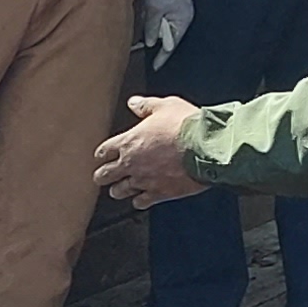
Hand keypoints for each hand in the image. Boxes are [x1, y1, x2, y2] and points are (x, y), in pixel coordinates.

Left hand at [94, 95, 210, 206]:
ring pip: (119, 192)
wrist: (205, 147)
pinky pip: (141, 203)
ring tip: (118, 190)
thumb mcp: (165, 106)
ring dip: (118, 190)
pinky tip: (141, 199)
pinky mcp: (159, 193)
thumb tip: (133, 103)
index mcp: (128, 142)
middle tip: (103, 176)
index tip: (102, 156)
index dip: (102, 154)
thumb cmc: (186, 125)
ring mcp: (143, 180)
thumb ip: (146, 106)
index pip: (103, 151)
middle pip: (104, 175)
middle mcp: (131, 164)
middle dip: (102, 176)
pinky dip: (139, 201)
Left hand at [138, 0, 196, 68]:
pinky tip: (148, 14)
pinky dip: (155, 17)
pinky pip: (163, 15)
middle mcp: (184, 16)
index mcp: (182, 20)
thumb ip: (152, 28)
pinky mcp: (173, 0)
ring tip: (145, 27)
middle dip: (157, 39)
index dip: (162, 56)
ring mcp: (179, 7)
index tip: (155, 66)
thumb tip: (151, 42)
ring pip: (164, 24)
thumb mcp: (154, 10)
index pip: (172, 44)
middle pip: (169, 34)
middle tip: (146, 45)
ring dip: (155, 26)